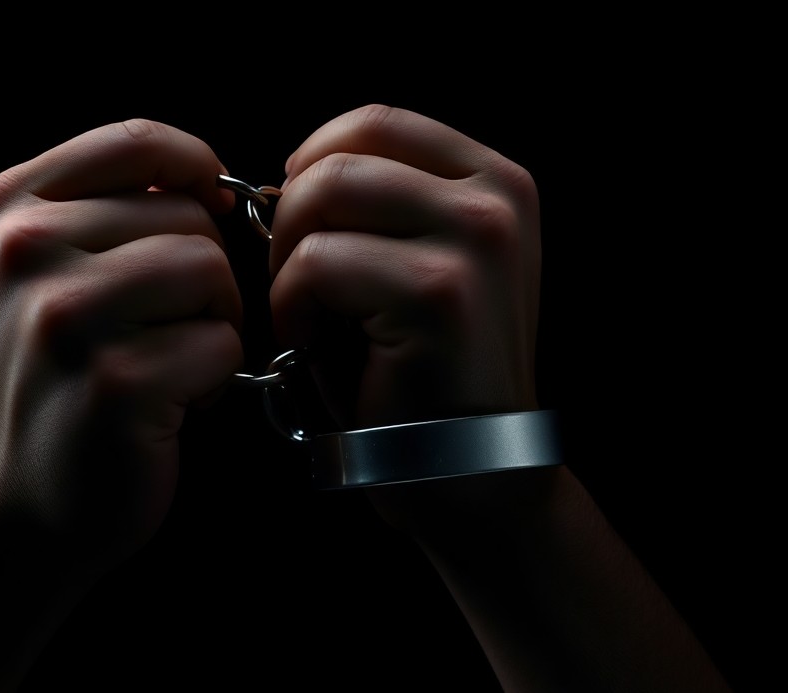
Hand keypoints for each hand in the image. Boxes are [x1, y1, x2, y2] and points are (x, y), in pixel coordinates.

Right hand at [0, 119, 242, 567]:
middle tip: (169, 329)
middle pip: (186, 214)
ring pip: (210, 271)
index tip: (213, 207)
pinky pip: (222, 343)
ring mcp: (64, 316)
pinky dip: (216, 379)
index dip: (195, 167)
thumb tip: (210, 178)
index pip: (134, 141)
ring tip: (170, 361)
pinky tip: (170, 405)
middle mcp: (21, 251)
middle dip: (203, 273)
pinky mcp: (114, 381)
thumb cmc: (54, 382)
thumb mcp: (38, 276)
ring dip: (215, 322)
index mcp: (2, 210)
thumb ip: (100, 210)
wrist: (21, 510)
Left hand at [268, 105, 543, 523]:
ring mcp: (476, 241)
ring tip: (307, 318)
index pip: (374, 122)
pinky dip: (292, 310)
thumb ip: (377, 204)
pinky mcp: (438, 293)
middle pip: (340, 157)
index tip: (299, 224)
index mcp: (496, 181)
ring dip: (289, 265)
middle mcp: (498, 199)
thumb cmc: (418, 372)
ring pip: (323, 199)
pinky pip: (317, 265)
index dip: (313, 162)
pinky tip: (313, 348)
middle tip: (297, 285)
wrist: (465, 476)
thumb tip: (290, 170)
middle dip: (292, 220)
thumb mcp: (414, 263)